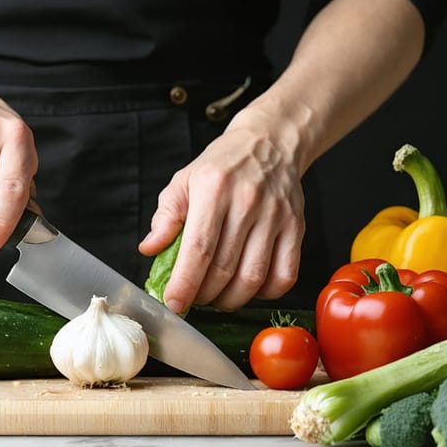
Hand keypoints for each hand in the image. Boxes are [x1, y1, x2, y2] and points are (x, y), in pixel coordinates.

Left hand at [138, 106, 305, 311]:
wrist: (269, 142)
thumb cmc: (222, 166)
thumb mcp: (184, 182)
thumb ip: (165, 217)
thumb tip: (150, 249)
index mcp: (214, 189)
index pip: (198, 249)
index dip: (185, 283)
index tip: (174, 303)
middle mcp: (247, 202)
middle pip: (224, 269)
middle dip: (203, 295)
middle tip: (193, 297)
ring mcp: (276, 216)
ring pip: (253, 278)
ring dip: (231, 299)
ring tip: (217, 297)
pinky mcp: (296, 227)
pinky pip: (284, 275)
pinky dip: (264, 293)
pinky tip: (248, 288)